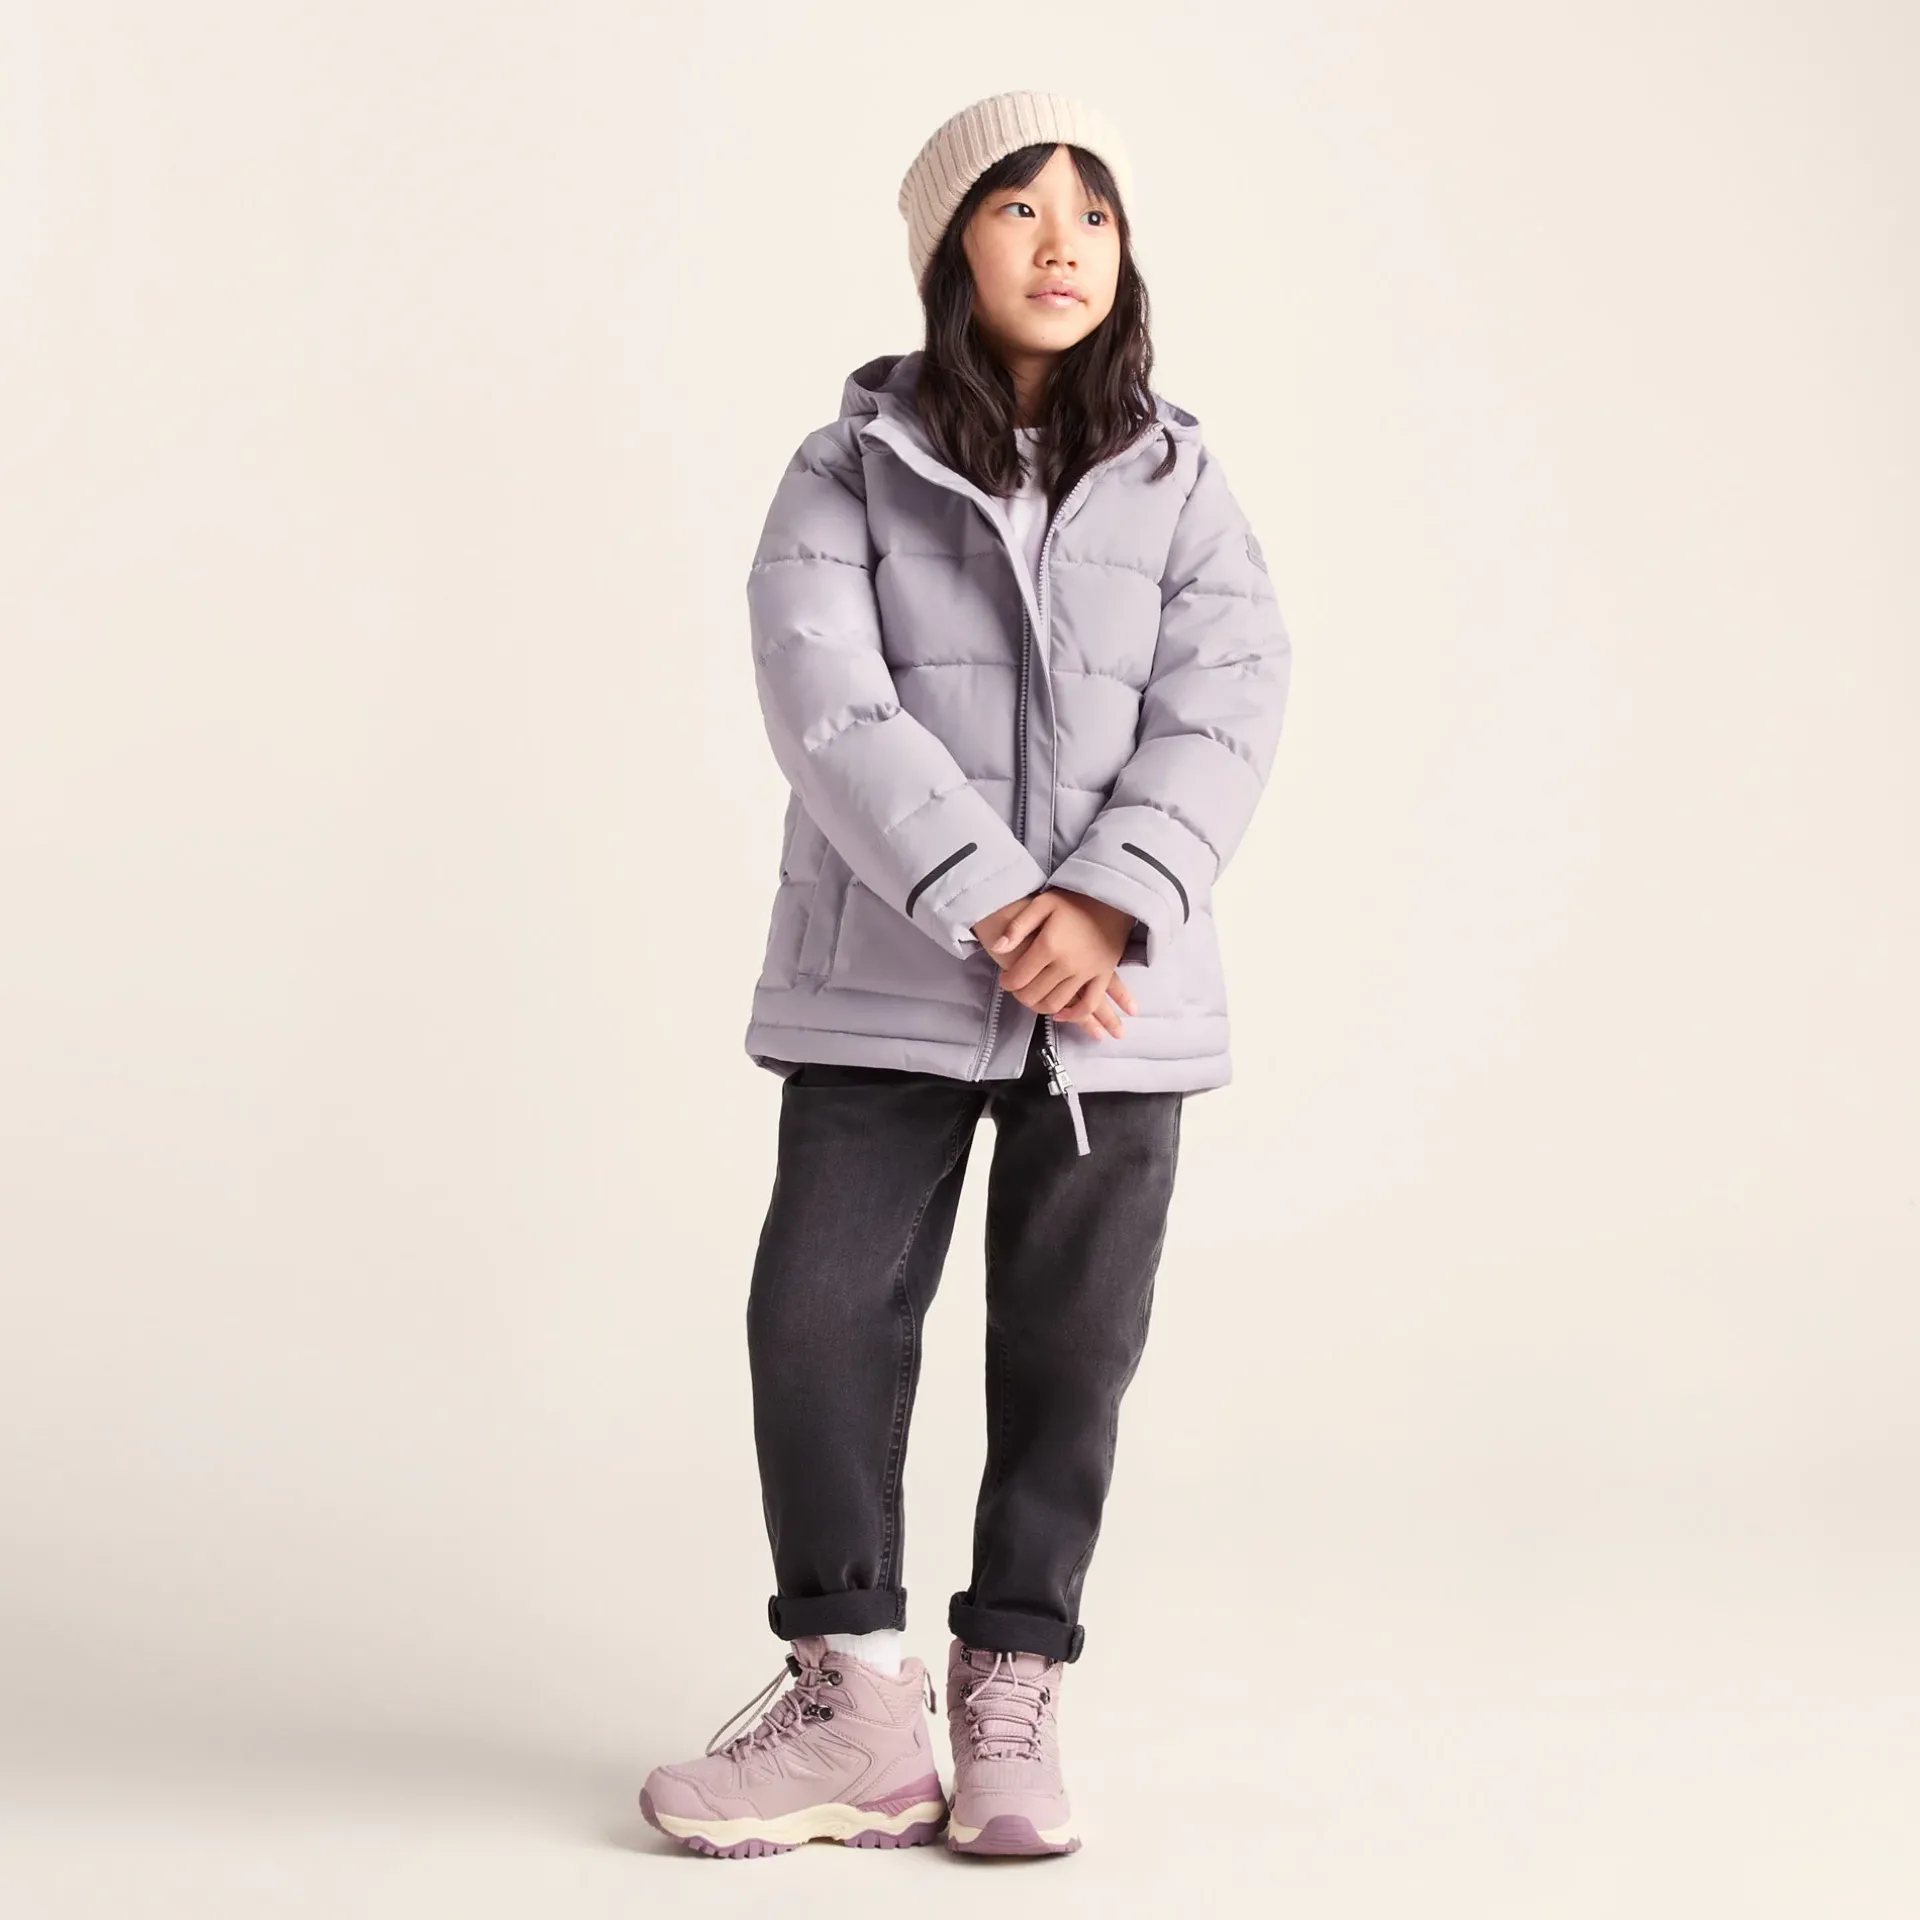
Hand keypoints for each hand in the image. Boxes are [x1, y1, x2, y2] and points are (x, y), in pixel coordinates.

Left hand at [971, 889, 1138, 1039]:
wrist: (1112, 899)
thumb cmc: (1073, 901)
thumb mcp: (1041, 903)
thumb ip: (1018, 926)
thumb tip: (998, 948)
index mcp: (1048, 945)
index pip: (1019, 977)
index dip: (1007, 983)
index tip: (1005, 980)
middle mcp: (1067, 963)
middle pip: (1034, 994)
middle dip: (1020, 995)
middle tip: (1017, 990)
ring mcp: (1086, 972)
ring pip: (1056, 1003)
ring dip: (1040, 1007)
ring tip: (1034, 998)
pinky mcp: (1103, 976)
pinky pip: (1088, 1004)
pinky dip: (1073, 1015)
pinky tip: (1061, 1014)